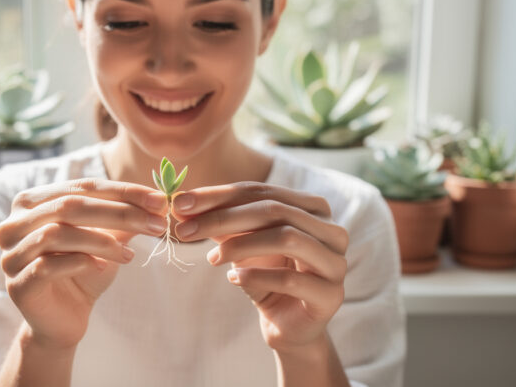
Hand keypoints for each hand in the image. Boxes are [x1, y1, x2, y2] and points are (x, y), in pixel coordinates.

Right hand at [0, 178, 166, 349]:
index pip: (82, 187)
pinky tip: (102, 268)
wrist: (64, 320)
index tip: (160, 201)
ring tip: (129, 254)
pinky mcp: (16, 286)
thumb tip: (159, 199)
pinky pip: (46, 266)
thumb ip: (124, 217)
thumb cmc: (84, 271)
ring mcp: (10, 255)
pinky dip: (80, 263)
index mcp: (32, 202)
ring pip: (56, 234)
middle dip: (119, 213)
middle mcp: (13, 224)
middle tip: (156, 224)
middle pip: (69, 206)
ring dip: (101, 241)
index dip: (124, 191)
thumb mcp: (107, 238)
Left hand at [171, 181, 348, 352]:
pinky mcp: (331, 295)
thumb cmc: (266, 274)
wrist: (287, 323)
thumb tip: (181, 204)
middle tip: (186, 230)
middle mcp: (331, 229)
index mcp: (313, 208)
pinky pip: (292, 279)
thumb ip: (221, 220)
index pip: (260, 192)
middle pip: (274, 211)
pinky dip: (257, 276)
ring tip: (212, 258)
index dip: (218, 196)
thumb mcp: (241, 241)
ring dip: (242, 245)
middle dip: (223, 218)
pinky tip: (233, 279)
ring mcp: (335, 262)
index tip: (179, 204)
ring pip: (287, 238)